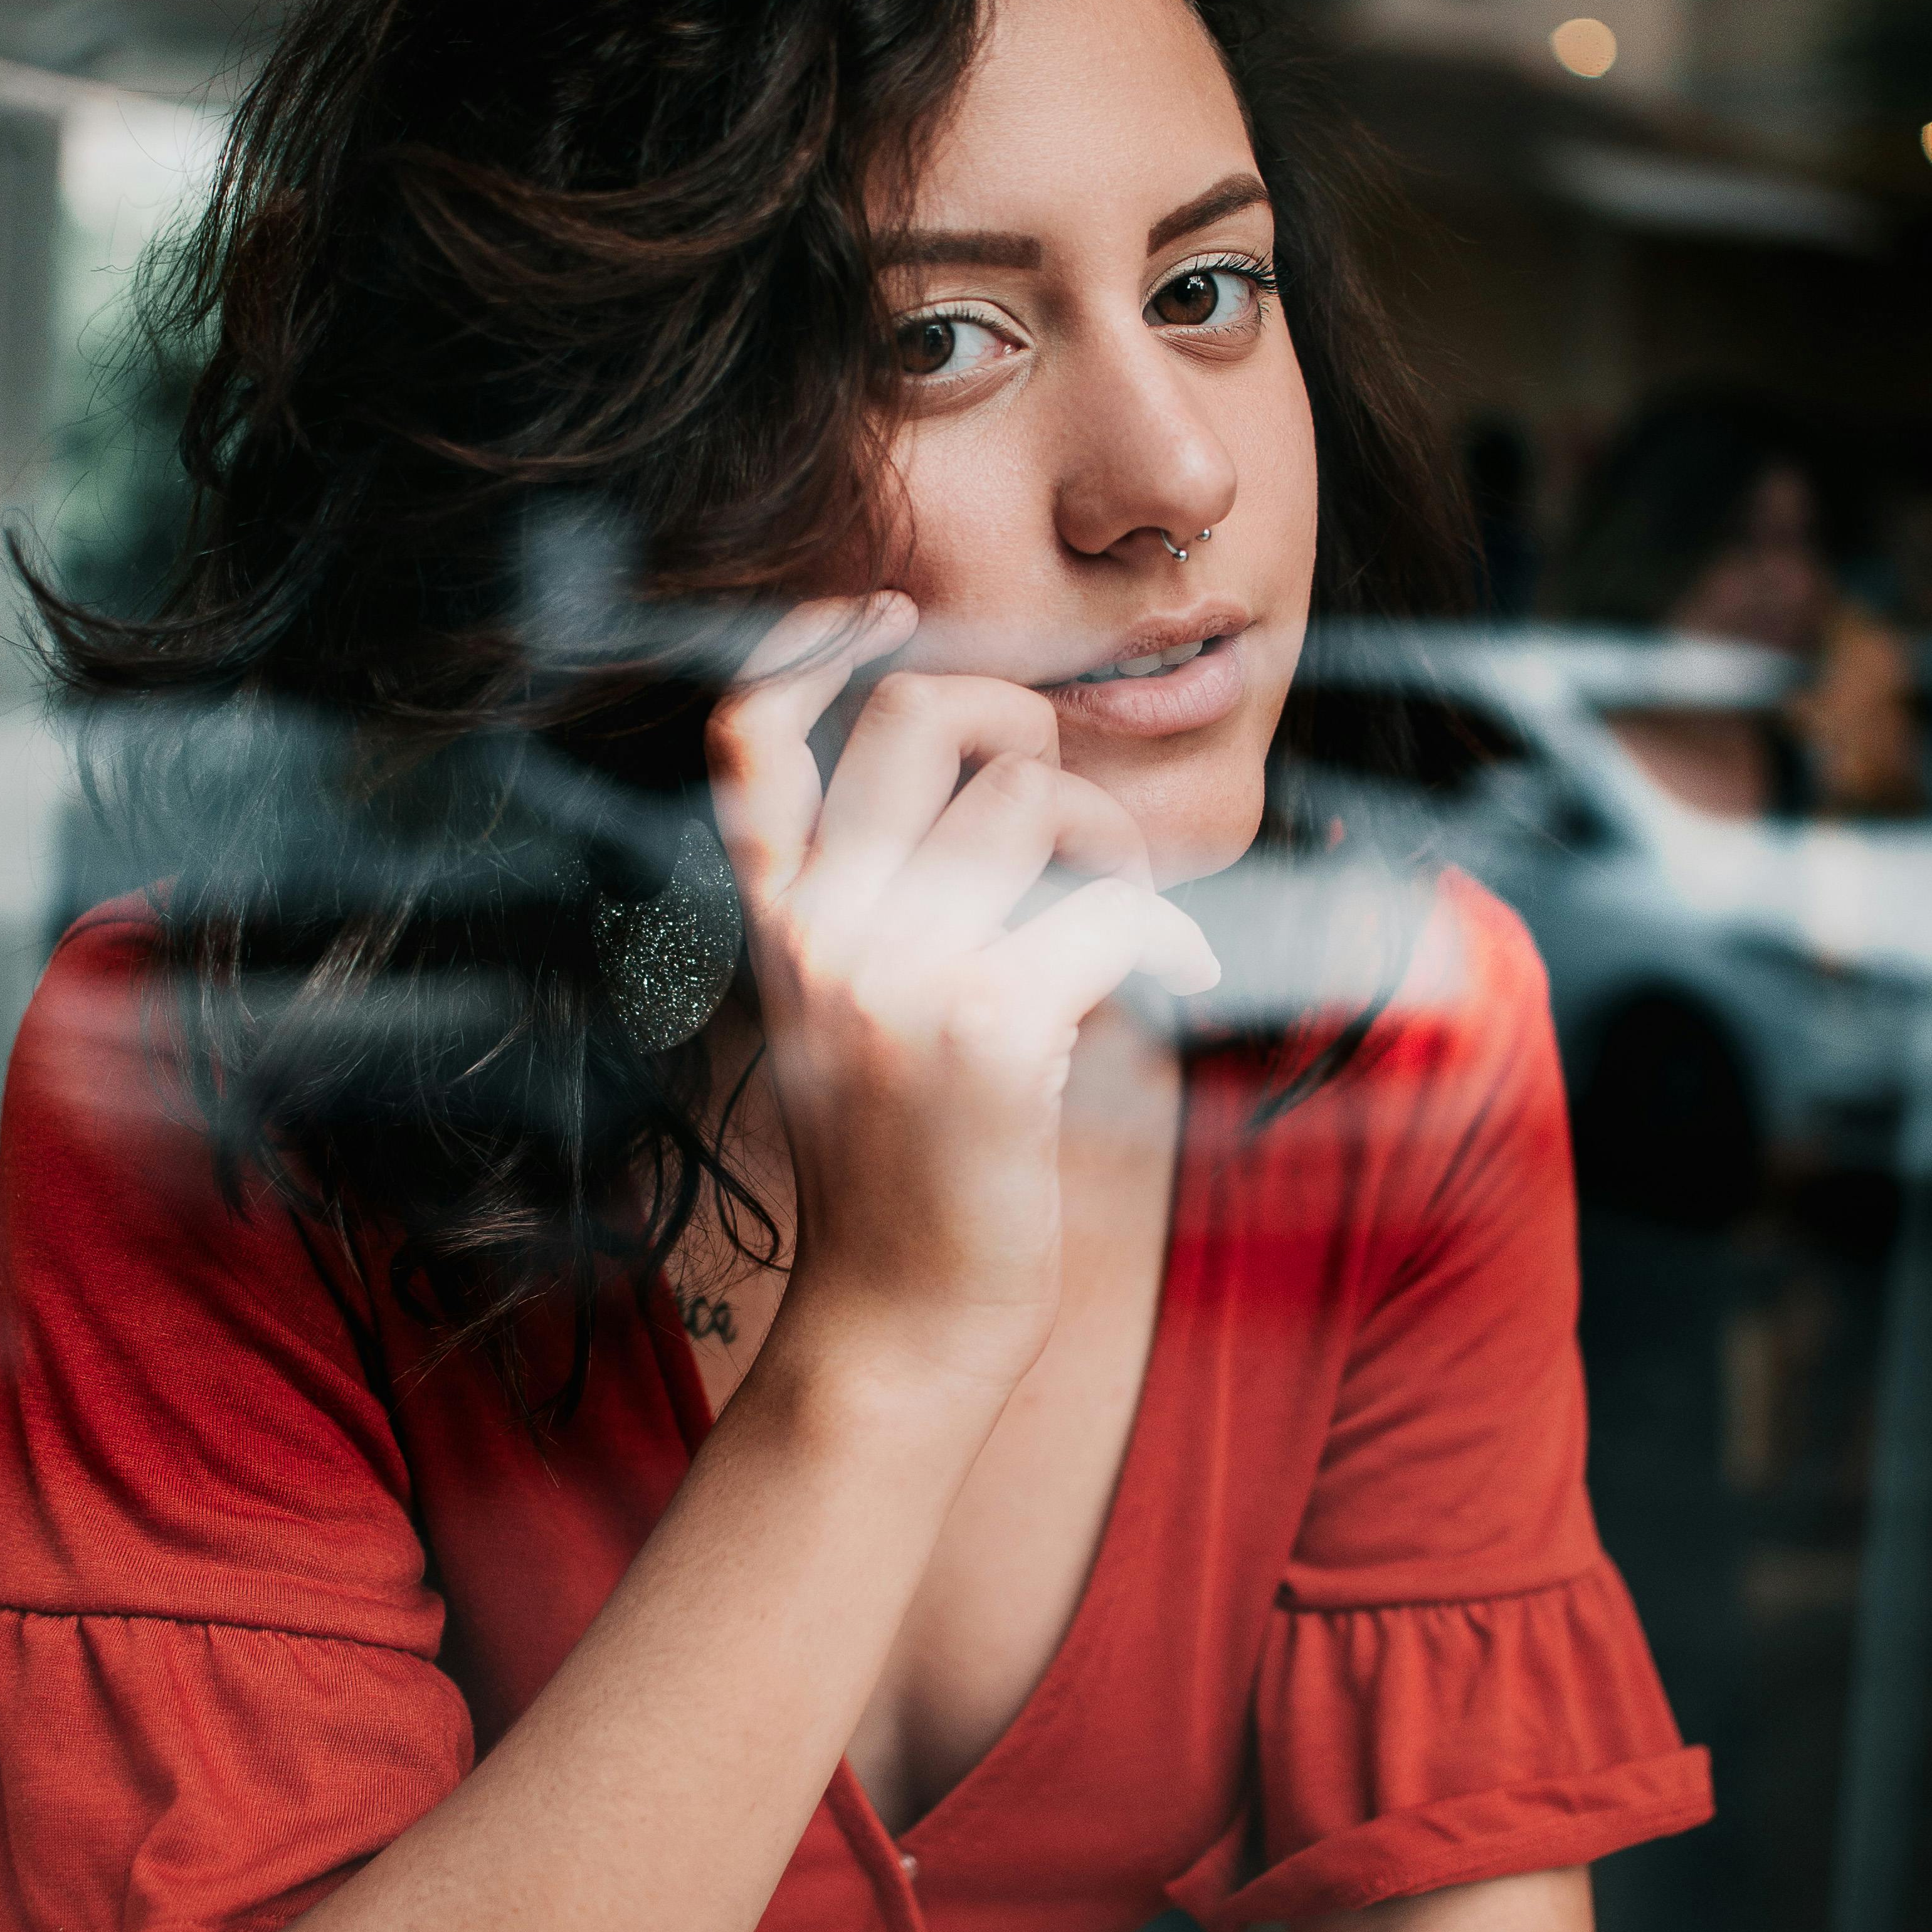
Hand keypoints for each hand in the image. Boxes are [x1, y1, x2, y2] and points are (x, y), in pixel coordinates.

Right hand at [704, 598, 1216, 1406]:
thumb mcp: (852, 1014)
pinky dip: (1170, 934)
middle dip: (1025, 723)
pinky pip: (1113, 909)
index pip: (745, 736)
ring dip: (1115, 839)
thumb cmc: (903, 1168)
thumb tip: (1014, 786)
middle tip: (1064, 813)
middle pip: (920, 714)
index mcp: (777, 920)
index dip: (810, 645)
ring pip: (1035, 796)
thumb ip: (883, 903)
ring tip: (1127, 915)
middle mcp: (818, 930)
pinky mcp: (985, 1027)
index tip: (887, 612)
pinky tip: (1186, 978)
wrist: (899, 1319)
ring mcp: (893, 974)